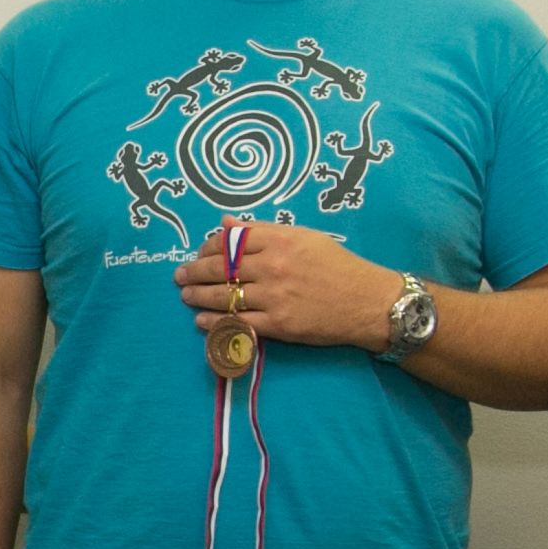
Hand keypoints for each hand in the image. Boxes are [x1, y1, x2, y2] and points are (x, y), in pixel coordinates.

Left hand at [173, 221, 402, 355]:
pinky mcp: (278, 325)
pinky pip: (236, 323)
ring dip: (198, 297)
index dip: (207, 247)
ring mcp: (274, 297)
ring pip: (223, 296)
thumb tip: (225, 223)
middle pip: (220, 268)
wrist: (367, 302)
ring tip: (186, 296)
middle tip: (180, 276)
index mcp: (280, 240)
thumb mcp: (304, 237)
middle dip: (194, 272)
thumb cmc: (338, 266)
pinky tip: (201, 320)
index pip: (229, 241)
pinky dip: (214, 322)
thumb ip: (262, 231)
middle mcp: (273, 266)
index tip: (199, 252)